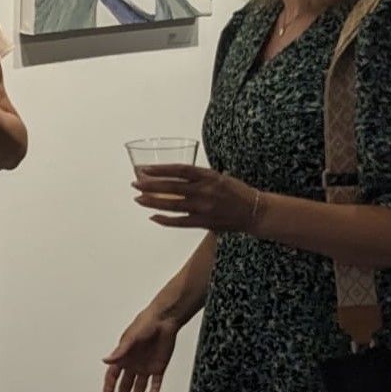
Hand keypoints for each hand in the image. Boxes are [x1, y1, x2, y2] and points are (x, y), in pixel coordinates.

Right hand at [102, 306, 178, 391]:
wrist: (164, 321)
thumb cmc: (145, 324)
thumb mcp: (130, 339)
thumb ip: (119, 352)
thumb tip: (105, 360)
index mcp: (123, 357)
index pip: (113, 376)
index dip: (109, 388)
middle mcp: (133, 364)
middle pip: (125, 386)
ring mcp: (146, 367)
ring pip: (139, 387)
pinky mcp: (158, 368)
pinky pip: (155, 383)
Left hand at [132, 163, 260, 231]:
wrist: (255, 211)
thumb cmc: (236, 192)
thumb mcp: (219, 177)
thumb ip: (198, 176)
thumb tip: (173, 174)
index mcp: (209, 176)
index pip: (180, 170)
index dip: (160, 169)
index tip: (145, 169)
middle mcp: (205, 191)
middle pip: (172, 187)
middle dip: (150, 186)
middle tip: (135, 184)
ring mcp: (204, 208)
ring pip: (172, 205)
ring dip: (153, 202)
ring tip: (138, 199)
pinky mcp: (204, 222)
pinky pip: (180, 222)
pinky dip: (165, 220)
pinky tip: (153, 216)